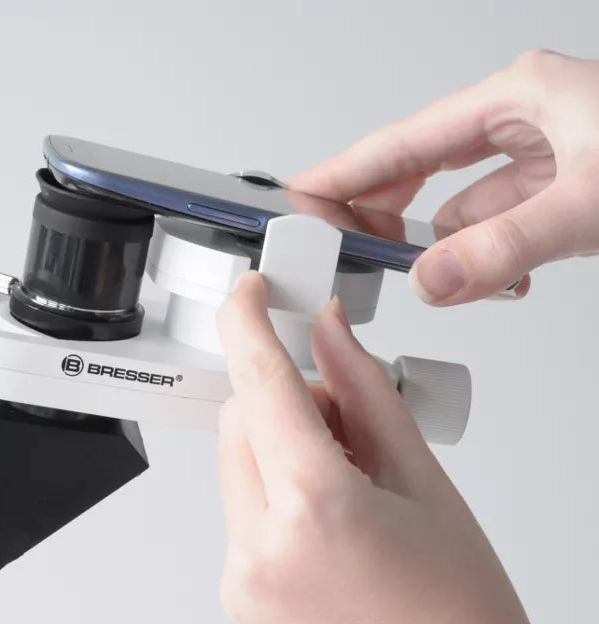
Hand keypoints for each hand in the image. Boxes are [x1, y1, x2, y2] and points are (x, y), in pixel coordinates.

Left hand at [215, 271, 547, 623]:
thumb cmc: (459, 612)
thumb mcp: (423, 483)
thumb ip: (366, 395)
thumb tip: (331, 335)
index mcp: (316, 509)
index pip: (260, 384)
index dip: (247, 323)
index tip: (250, 294)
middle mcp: (262, 546)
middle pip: (241, 422)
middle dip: (283, 401)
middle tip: (344, 418)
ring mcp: (243, 576)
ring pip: (235, 464)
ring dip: (278, 448)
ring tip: (347, 481)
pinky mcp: (237, 594)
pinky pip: (238, 511)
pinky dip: (273, 492)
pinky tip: (329, 518)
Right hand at [288, 49, 598, 305]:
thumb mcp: (588, 200)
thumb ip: (507, 245)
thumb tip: (432, 279)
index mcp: (519, 97)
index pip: (405, 142)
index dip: (346, 172)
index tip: (301, 199)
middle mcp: (527, 119)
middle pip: (423, 168)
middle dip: (385, 212)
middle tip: (344, 247)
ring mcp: (548, 153)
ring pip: (465, 202)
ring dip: (445, 245)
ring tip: (424, 278)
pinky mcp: (566, 187)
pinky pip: (502, 222)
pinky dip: (487, 254)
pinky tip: (484, 278)